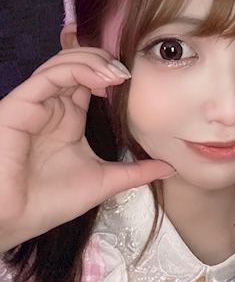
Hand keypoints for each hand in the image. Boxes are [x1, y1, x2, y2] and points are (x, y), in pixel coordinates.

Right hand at [0, 48, 173, 252]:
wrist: (13, 220)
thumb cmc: (49, 202)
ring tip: (118, 75)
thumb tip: (171, 167)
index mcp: (68, 117)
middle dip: (105, 60)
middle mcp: (51, 105)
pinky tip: (101, 79)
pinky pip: (48, 76)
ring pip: (63, 63)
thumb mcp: (104, 181)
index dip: (112, 72)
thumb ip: (136, 172)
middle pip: (77, 63)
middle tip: (130, 73)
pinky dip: (76, 70)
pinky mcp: (20, 105)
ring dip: (94, 62)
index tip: (137, 80)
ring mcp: (36, 103)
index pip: (89, 79)